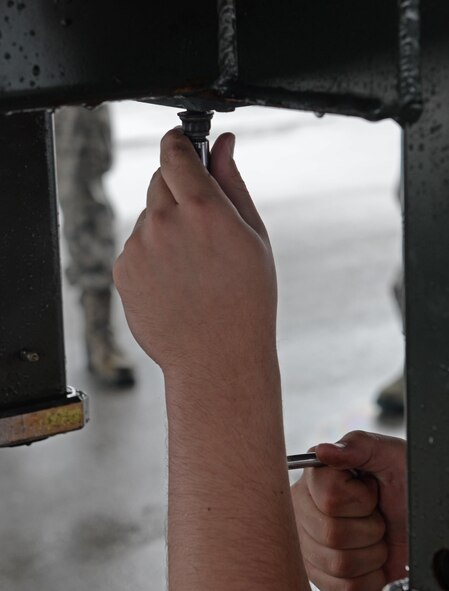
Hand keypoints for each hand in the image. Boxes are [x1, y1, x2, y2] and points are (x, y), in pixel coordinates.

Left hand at [113, 129, 276, 382]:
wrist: (217, 356)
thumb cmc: (246, 300)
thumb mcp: (253, 236)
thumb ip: (233, 182)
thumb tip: (224, 144)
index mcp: (203, 209)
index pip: (176, 152)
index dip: (178, 142)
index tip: (181, 142)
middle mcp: (165, 223)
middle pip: (161, 181)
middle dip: (179, 191)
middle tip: (202, 225)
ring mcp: (139, 247)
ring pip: (148, 216)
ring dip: (166, 227)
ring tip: (191, 265)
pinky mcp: (123, 270)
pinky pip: (136, 246)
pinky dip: (152, 254)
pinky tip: (174, 280)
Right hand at [291, 430, 406, 590]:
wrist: (416, 510)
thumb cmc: (401, 478)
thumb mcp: (386, 453)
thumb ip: (356, 445)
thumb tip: (323, 451)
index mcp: (314, 474)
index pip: (330, 499)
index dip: (362, 499)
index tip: (370, 488)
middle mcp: (303, 507)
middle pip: (332, 534)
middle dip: (369, 527)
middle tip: (375, 514)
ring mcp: (308, 541)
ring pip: (338, 564)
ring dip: (371, 553)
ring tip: (374, 534)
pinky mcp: (319, 572)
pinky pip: (344, 587)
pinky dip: (369, 576)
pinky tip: (369, 556)